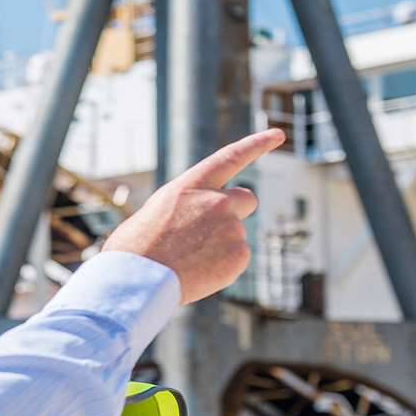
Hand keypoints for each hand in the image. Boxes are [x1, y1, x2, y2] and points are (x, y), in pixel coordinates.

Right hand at [102, 129, 282, 303]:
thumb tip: (198, 221)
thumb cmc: (136, 249)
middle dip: (236, 211)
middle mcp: (217, 201)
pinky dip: (222, 267)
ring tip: (189, 261)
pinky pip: (238, 259)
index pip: (232, 157)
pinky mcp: (239, 255)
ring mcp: (231, 228)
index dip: (258, 144)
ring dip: (220, 246)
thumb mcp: (158, 212)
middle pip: (247, 199)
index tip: (279, 135)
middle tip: (212, 232)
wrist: (138, 280)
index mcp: (192, 185)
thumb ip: (187, 206)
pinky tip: (198, 273)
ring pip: (236, 235)